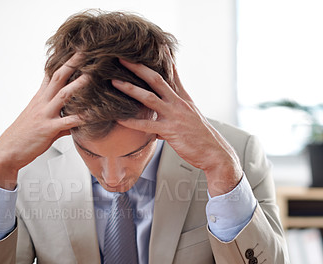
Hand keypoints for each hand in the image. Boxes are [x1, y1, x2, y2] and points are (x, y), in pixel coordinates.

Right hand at [0, 54, 87, 188]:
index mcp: (39, 99)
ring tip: (92, 76)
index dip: (62, 61)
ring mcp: (44, 115)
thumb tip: (73, 125)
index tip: (75, 51)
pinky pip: (67, 122)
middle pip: (58, 77)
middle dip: (72, 64)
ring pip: (63, 95)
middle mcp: (41, 103)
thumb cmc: (23, 138)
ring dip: (78, 84)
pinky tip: (92, 116)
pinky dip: (80, 118)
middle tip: (86, 52)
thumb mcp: (41, 125)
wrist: (8, 151)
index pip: (50, 74)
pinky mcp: (47, 129)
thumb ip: (59, 122)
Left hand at [112, 59, 242, 195]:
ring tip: (114, 82)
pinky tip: (119, 119)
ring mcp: (174, 116)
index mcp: (184, 99)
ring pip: (149, 98)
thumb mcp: (191, 119)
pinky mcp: (170, 131)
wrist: (214, 152)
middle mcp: (178, 103)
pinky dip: (132, 122)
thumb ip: (174, 115)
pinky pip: (147, 125)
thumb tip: (159, 123)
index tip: (155, 46)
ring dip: (130, 89)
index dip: (164, 60)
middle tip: (122, 58)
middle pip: (156, 80)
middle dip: (138, 68)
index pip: (172, 74)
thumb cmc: (201, 138)